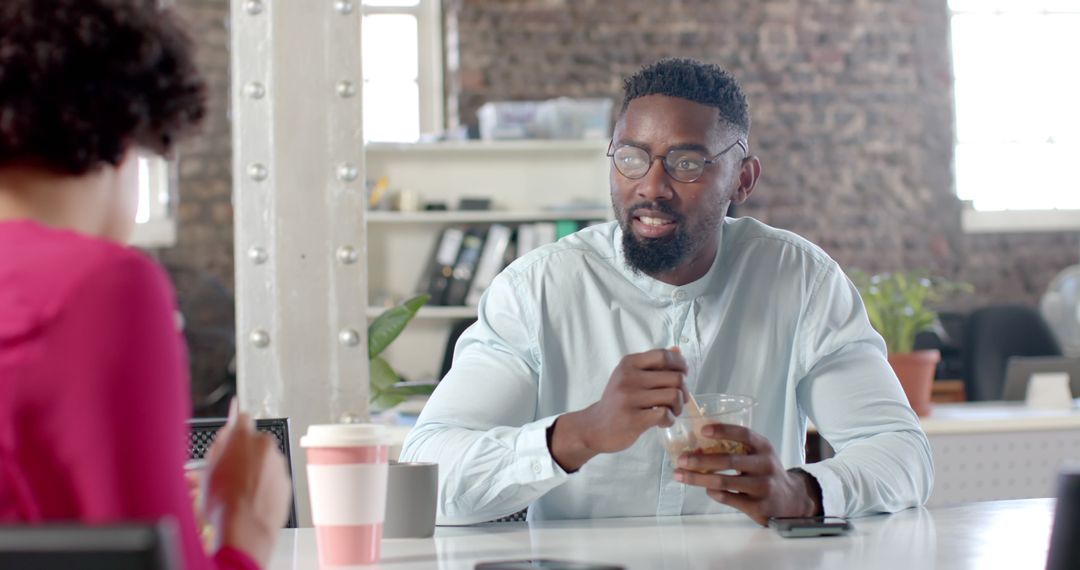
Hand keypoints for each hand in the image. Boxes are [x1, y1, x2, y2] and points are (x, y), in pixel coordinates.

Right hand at [201, 400, 291, 566]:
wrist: (245, 530)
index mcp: (245, 438)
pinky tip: (250, 500)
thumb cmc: (224, 504)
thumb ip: (219, 446)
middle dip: (242, 454)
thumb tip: (225, 434)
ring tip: (237, 492)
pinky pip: (273, 479)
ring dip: (253, 471)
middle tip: (228, 472)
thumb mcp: (208, 470)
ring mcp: (279, 465)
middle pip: (253, 443)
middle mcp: (266, 447)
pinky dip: (264, 485)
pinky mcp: (286, 483)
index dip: (234, 428)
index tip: (232, 433)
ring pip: (264, 462)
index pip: (241, 419)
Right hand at [550, 347, 686, 471]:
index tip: (683, 375)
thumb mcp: (630, 377)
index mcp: (629, 363)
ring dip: (678, 406)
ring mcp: (629, 398)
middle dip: (683, 391)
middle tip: (678, 400)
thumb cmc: (617, 401)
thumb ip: (653, 365)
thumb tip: (677, 350)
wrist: (594, 427)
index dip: (680, 364)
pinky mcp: (633, 419)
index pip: (664, 355)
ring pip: (673, 395)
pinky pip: (664, 414)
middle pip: (675, 377)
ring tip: (671, 411)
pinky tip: (662, 422)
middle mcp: (628, 377)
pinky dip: (669, 419)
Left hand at [672, 423, 821, 525]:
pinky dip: (713, 493)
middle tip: (681, 459)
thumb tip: (697, 446)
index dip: (723, 430)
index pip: (744, 434)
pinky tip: (706, 489)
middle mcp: (765, 465)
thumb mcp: (758, 454)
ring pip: (724, 481)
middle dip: (700, 460)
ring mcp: (763, 487)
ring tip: (681, 475)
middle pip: (728, 460)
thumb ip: (736, 449)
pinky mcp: (759, 506)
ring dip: (698, 478)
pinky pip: (728, 498)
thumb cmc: (765, 472)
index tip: (703, 430)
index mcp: (764, 447)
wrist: (791, 499)